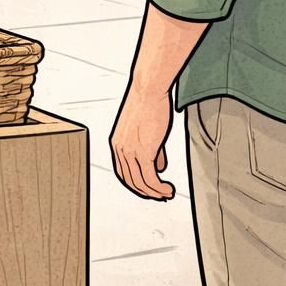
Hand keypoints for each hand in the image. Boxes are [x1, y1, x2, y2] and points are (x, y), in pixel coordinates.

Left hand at [110, 84, 175, 200]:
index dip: (136, 184)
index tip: (148, 189)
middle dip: (146, 192)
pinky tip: (168, 188)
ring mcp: (130, 151)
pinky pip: (150, 178)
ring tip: (167, 193)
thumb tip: (159, 168)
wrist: (149, 89)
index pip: (123, 172)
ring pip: (141, 182)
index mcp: (117, 143)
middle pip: (130, 181)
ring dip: (155, 192)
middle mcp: (119, 149)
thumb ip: (152, 150)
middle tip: (159, 196)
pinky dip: (159, 187)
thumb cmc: (149, 104)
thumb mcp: (146, 130)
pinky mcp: (143, 151)